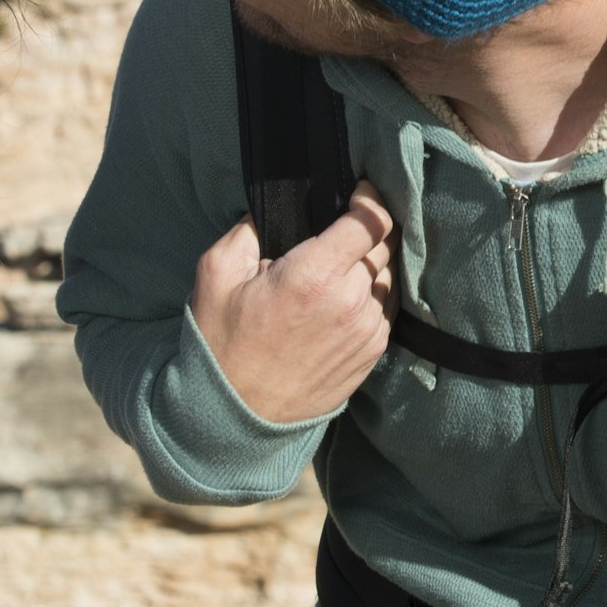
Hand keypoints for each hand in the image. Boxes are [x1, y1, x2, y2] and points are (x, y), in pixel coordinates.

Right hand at [191, 187, 396, 425]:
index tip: (357, 189)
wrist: (238, 416)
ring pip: (389, 276)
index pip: (369, 220)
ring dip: (372, 263)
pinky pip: (387, 307)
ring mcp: (368, 330)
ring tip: (341, 265)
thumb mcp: (216, 275)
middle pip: (384, 245)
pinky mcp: (374, 353)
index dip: (368, 197)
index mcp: (314, 275)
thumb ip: (247, 230)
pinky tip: (346, 296)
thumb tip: (274, 208)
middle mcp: (351, 301)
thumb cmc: (223, 344)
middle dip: (367, 229)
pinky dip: (374, 293)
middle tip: (342, 228)